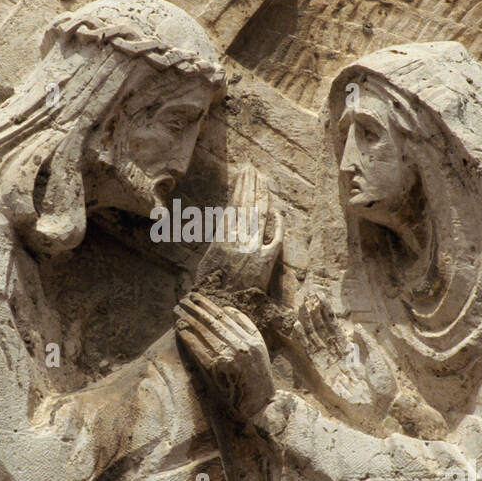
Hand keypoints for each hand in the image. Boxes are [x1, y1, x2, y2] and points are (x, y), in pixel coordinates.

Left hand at [174, 292, 275, 419]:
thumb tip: (225, 309)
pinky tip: (180, 330)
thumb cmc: (257, 374)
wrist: (259, 404)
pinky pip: (199, 350)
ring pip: (205, 334)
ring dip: (189, 320)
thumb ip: (245, 326)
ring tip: (177, 312)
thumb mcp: (258, 347)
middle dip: (195, 309)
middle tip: (182, 300)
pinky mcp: (217, 370)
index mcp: (251, 339)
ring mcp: (229, 358)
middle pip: (213, 322)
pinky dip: (189, 338)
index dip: (208, 305)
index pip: (224, 316)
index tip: (195, 296)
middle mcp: (241, 346)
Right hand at [195, 164, 282, 291]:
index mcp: (222, 240)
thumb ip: (215, 243)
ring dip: (262, 196)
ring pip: (260, 217)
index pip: (233, 205)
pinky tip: (276, 211)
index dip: (239, 188)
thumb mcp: (205, 264)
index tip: (243, 173)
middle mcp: (240, 241)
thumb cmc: (209, 291)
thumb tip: (223, 225)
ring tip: (262, 180)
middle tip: (253, 169)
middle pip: (248, 205)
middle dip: (251, 185)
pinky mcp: (267, 262)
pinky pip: (275, 238)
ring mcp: (255, 250)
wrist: (225, 311)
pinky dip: (276, 224)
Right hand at [286, 292, 376, 414]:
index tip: (320, 299)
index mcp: (350, 351)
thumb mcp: (376, 356)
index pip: (334, 328)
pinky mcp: (324, 373)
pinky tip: (298, 326)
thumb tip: (355, 326)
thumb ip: (365, 340)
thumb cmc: (383, 382)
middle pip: (322, 331)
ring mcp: (330, 363)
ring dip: (307, 322)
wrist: (382, 404)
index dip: (327, 314)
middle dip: (315, 314)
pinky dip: (304, 339)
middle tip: (307, 297)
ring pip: (315, 338)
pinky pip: (312, 353)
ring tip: (302, 306)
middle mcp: (337, 355)